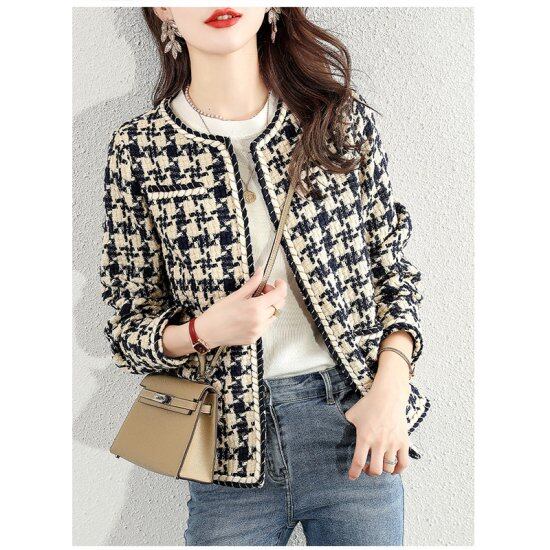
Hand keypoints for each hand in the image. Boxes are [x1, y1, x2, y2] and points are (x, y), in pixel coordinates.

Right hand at [195, 267, 286, 347]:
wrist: (207, 332)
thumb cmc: (218, 313)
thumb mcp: (236, 295)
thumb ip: (252, 284)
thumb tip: (260, 272)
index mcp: (255, 307)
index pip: (279, 294)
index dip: (281, 286)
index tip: (277, 282)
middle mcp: (260, 320)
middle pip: (279, 305)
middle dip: (274, 295)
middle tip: (262, 291)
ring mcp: (259, 331)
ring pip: (274, 316)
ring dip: (270, 307)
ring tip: (256, 304)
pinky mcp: (255, 338)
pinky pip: (266, 326)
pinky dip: (264, 318)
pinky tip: (252, 315)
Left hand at [345, 361, 409, 479]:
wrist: (388, 396)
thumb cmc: (368, 404)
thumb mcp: (352, 414)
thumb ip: (345, 424)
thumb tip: (335, 429)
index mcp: (364, 437)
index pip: (358, 462)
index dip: (354, 473)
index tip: (352, 477)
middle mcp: (379, 442)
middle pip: (375, 470)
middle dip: (369, 473)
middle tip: (367, 468)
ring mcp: (393, 443)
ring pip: (389, 468)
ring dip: (383, 470)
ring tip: (379, 465)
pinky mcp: (404, 442)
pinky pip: (404, 463)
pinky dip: (399, 470)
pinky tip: (393, 468)